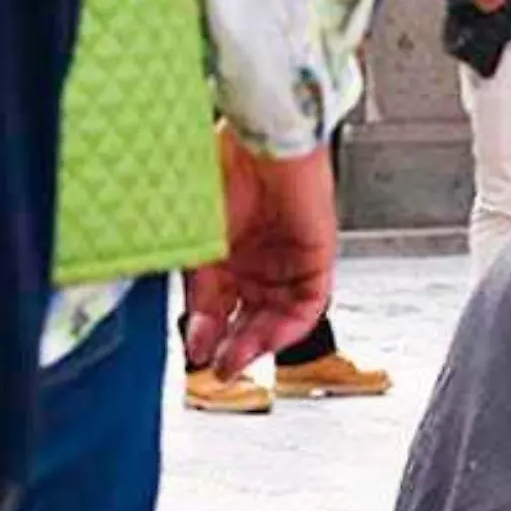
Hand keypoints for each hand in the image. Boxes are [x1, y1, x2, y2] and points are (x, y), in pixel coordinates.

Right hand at [184, 129, 338, 380]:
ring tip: (238, 360)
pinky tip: (270, 338)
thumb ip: (198, 288)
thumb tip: (193, 337)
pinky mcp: (316, 258)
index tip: (193, 356)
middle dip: (232, 348)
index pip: (214, 309)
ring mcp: (285, 261)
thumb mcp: (195, 240)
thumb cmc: (219, 169)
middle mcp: (253, 262)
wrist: (261, 139)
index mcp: (220, 254)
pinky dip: (290, 325)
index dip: (204, 335)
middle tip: (218, 371)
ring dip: (258, 344)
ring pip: (277, 317)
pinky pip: (309, 304)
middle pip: (247, 319)